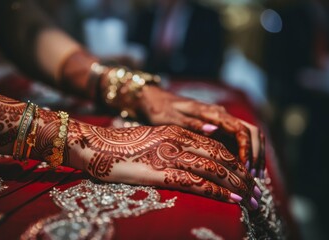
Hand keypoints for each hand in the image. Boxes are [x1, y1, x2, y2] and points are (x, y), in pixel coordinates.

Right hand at [56, 121, 260, 209]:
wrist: (94, 145)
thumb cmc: (121, 146)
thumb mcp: (152, 141)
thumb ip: (172, 148)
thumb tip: (189, 163)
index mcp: (177, 132)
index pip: (216, 147)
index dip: (235, 162)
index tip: (247, 175)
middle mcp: (178, 141)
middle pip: (220, 158)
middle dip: (242, 175)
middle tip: (257, 190)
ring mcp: (170, 155)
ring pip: (213, 169)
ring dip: (236, 185)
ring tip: (252, 198)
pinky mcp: (161, 172)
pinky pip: (196, 182)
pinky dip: (217, 192)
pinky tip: (231, 200)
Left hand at [137, 86, 264, 177]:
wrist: (154, 100)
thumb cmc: (160, 110)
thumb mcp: (171, 118)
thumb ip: (193, 124)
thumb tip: (215, 130)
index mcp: (211, 113)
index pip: (240, 129)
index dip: (247, 149)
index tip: (245, 167)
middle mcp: (220, 115)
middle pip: (251, 132)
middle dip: (257, 153)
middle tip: (255, 176)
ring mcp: (220, 121)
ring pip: (248, 135)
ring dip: (254, 154)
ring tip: (253, 176)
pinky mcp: (217, 127)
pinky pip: (237, 140)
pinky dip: (245, 153)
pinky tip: (242, 169)